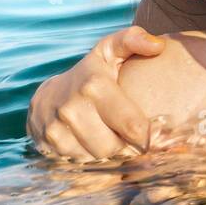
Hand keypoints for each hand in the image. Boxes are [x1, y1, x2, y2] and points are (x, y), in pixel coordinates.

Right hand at [27, 26, 165, 160]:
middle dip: (126, 143)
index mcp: (94, 86)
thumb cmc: (91, 73)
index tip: (151, 133)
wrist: (49, 96)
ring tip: (109, 134)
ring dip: (109, 151)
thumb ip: (134, 41)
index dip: (147, 135)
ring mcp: (56, 129)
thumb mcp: (110, 51)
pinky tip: (91, 142)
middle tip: (126, 133)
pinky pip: (82, 163)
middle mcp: (72, 109)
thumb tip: (157, 46)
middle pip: (116, 146)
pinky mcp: (48, 146)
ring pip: (99, 158)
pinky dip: (91, 157)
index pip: (133, 126)